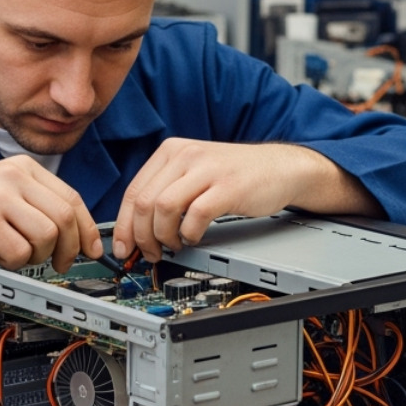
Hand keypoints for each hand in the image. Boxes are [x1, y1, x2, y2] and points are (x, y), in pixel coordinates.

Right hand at [0, 155, 102, 269]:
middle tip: (60, 264)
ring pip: (47, 235)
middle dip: (70, 249)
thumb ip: (32, 202)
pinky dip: (13, 262)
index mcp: (22, 167)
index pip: (71, 198)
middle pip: (65, 217)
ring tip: (16, 255)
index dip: (87, 229)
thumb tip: (73, 231)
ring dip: (38, 256)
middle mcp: (13, 176)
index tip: (92, 249)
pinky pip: (19, 251)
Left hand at [112, 140, 376, 260]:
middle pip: (144, 202)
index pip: (133, 192)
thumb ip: (167, 192)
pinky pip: (194, 215)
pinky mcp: (227, 186)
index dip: (123, 226)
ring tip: (174, 246)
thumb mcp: (194, 173)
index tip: (123, 249)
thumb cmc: (237, 176)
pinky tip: (195, 238)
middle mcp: (185, 155)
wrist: (282, 167)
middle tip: (150, 254)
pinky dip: (189, 233)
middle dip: (141, 236)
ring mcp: (206, 170)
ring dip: (163, 236)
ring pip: (163, 208)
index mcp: (171, 151)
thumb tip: (137, 229)